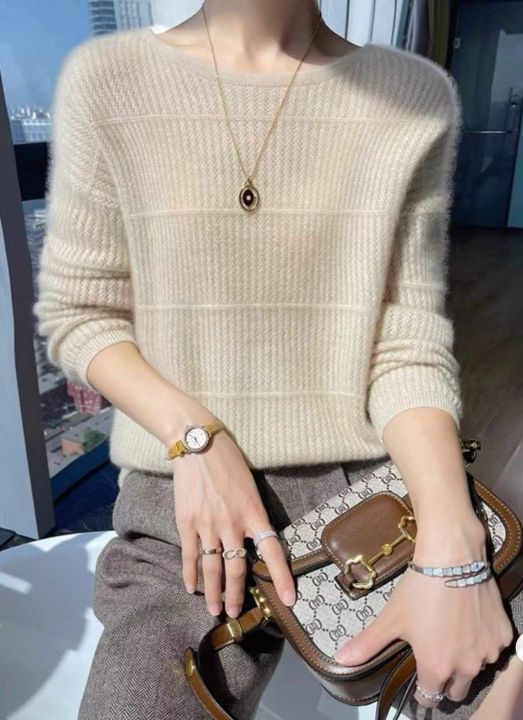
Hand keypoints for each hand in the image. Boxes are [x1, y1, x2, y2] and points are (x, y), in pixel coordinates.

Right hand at [172, 422, 295, 618]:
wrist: (197, 443)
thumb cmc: (228, 460)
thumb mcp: (250, 486)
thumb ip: (252, 514)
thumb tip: (255, 539)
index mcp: (253, 512)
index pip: (272, 551)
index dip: (281, 577)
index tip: (289, 599)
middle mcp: (232, 523)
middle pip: (237, 569)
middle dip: (236, 595)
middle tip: (235, 613)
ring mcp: (207, 524)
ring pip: (213, 567)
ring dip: (213, 593)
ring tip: (215, 610)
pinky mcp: (187, 522)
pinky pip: (190, 555)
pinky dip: (191, 574)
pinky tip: (192, 588)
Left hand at [334, 516, 514, 707]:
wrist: (452, 558)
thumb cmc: (419, 590)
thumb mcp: (391, 618)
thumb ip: (368, 644)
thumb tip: (341, 659)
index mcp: (436, 667)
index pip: (430, 697)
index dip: (422, 692)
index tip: (419, 681)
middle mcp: (466, 666)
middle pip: (457, 690)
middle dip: (446, 680)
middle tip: (437, 658)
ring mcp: (488, 651)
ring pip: (477, 669)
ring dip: (466, 660)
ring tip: (453, 635)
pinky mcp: (503, 634)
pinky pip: (494, 648)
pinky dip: (484, 641)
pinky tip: (470, 623)